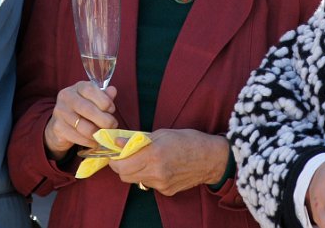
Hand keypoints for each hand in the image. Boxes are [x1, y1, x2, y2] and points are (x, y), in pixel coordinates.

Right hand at [43, 81, 118, 159]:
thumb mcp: (93, 100)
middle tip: (112, 126)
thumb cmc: (82, 110)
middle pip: (88, 109)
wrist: (60, 125)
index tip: (112, 110)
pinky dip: (89, 142)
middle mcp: (66, 97)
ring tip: (104, 135)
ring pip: (83, 126)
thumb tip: (113, 90)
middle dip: (104, 120)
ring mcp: (60, 112)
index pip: (91, 90)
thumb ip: (104, 96)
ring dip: (97, 133)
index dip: (105, 101)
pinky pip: (77, 137)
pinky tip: (95, 142)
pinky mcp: (57, 128)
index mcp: (78, 87)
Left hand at [107, 129, 228, 195]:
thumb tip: (118, 142)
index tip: (114, 152)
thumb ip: (138, 139)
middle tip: (126, 155)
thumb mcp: (162, 133)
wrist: (211, 158)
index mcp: (153, 154)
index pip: (121, 164)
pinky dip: (149, 175)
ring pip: (136, 180)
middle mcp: (155, 172)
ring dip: (135, 170)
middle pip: (124, 175)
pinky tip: (160, 166)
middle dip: (121, 166)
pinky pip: (149, 184)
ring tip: (146, 158)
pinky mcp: (167, 191)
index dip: (114, 159)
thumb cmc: (189, 140)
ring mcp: (161, 184)